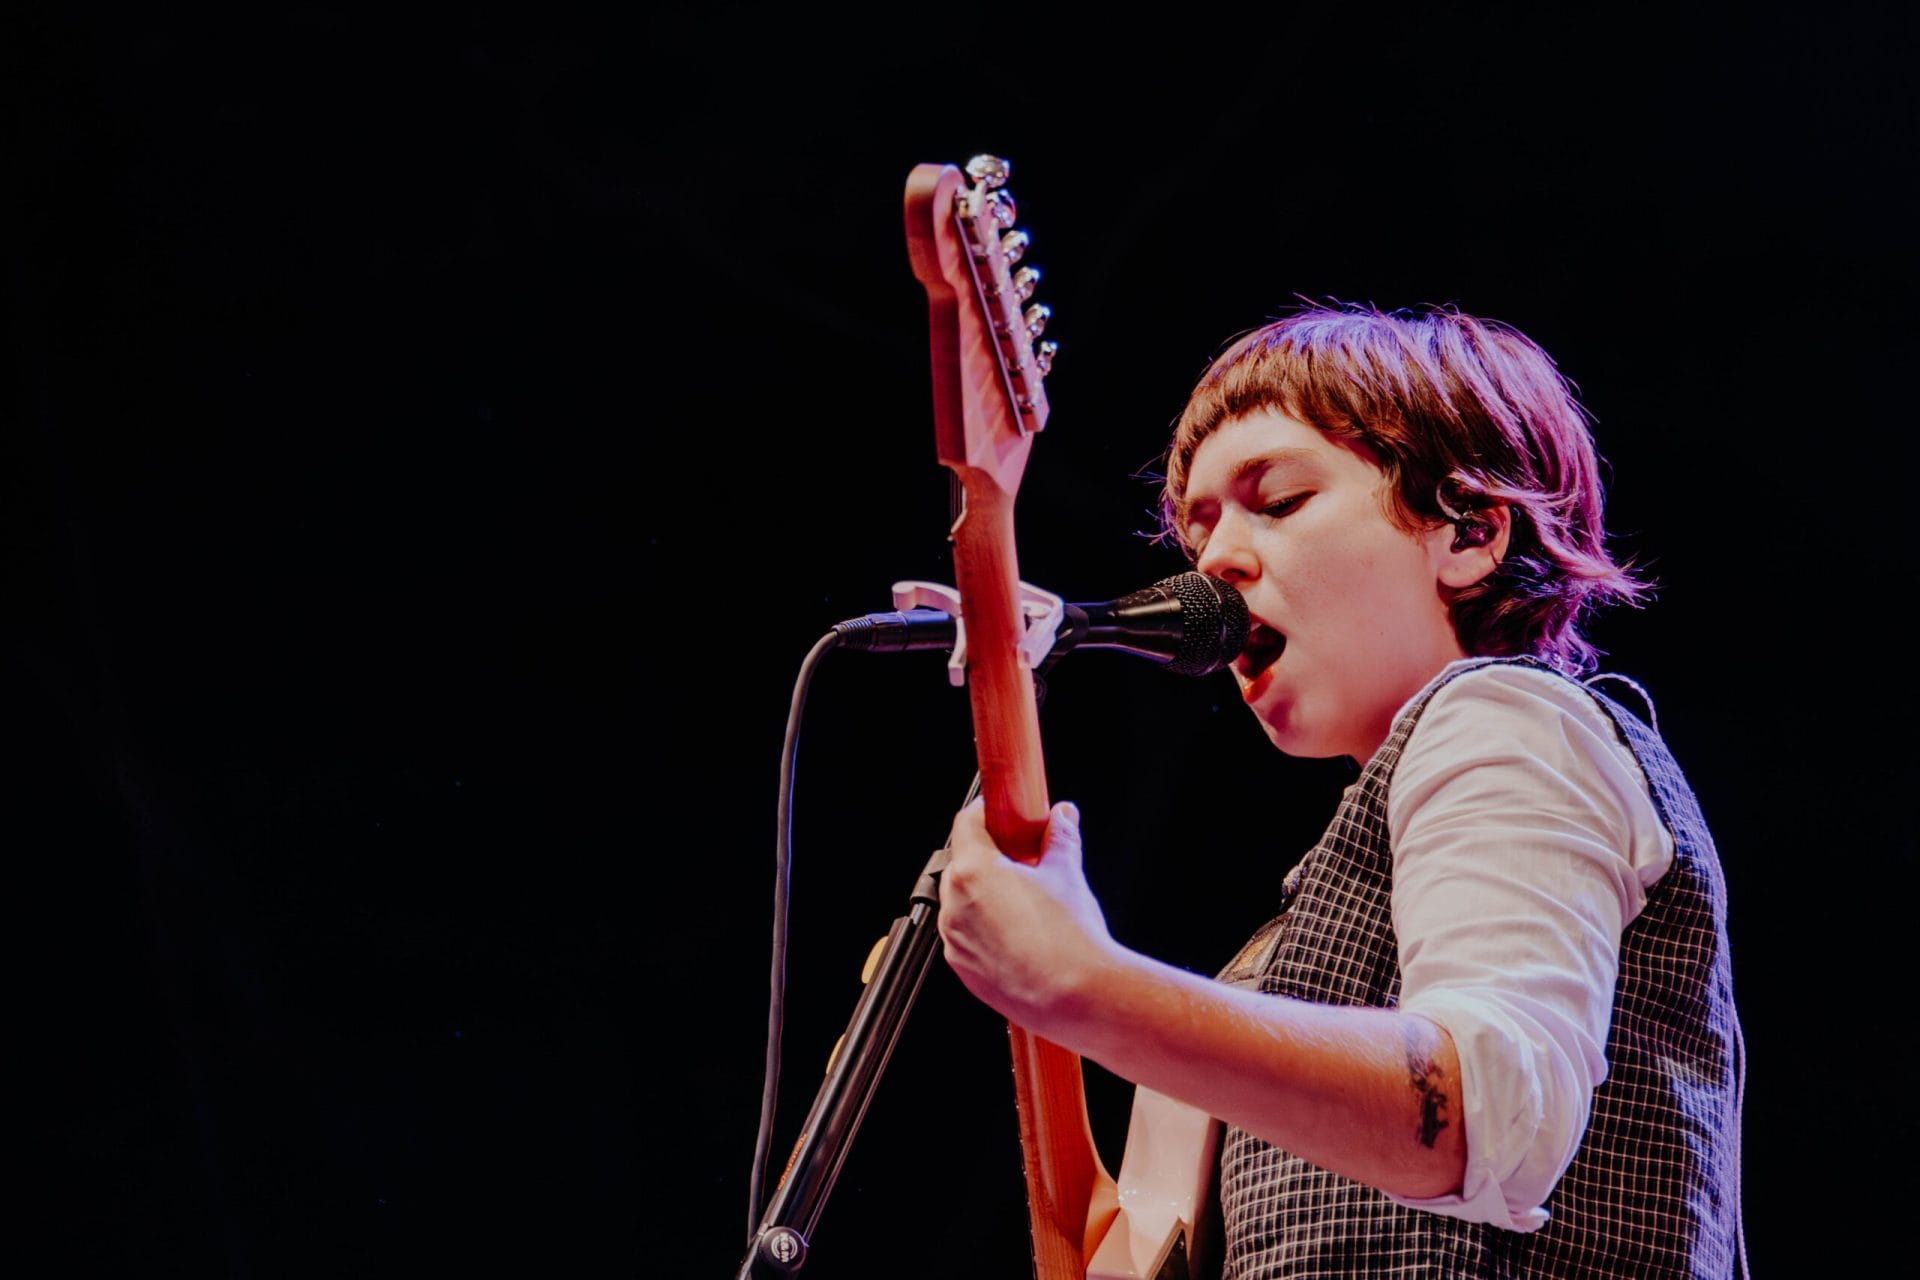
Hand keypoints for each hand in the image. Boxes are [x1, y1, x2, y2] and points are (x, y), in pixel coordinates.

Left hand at [936, 797, 1115, 1037]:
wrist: (1074, 996)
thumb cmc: (1068, 938)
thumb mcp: (1066, 873)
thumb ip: (1060, 837)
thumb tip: (1062, 817)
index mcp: (973, 872)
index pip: (967, 823)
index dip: (987, 812)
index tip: (1004, 813)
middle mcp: (954, 906)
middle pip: (963, 864)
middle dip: (990, 856)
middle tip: (1022, 858)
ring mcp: (955, 941)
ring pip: (963, 903)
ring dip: (985, 895)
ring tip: (1026, 901)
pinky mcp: (964, 969)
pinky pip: (967, 937)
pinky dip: (986, 929)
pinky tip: (1020, 934)